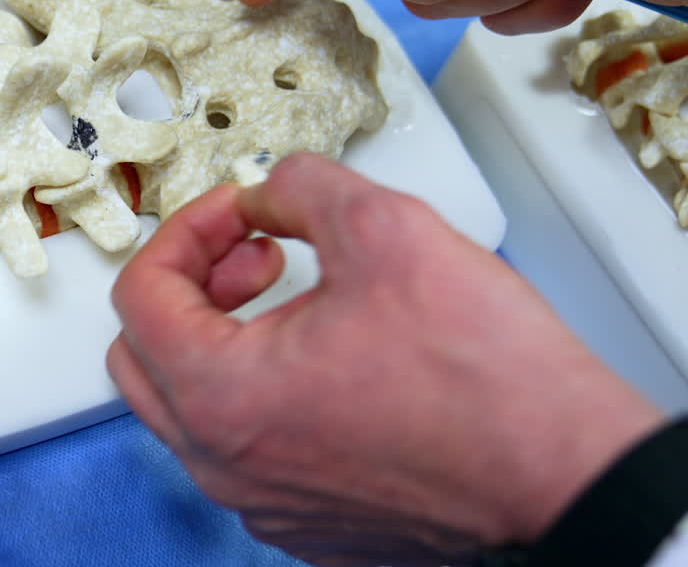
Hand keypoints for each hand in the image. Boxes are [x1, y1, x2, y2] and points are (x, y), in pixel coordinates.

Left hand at [108, 153, 662, 564]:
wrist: (567, 477)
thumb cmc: (488, 383)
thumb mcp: (386, 229)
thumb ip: (300, 185)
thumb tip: (268, 187)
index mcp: (219, 398)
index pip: (139, 296)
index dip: (186, 231)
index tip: (236, 213)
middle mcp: (224, 465)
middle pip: (145, 356)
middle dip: (192, 285)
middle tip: (253, 253)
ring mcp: (263, 502)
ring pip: (193, 406)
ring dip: (226, 336)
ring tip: (298, 297)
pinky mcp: (307, 520)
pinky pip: (246, 449)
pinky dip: (261, 391)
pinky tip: (328, 358)